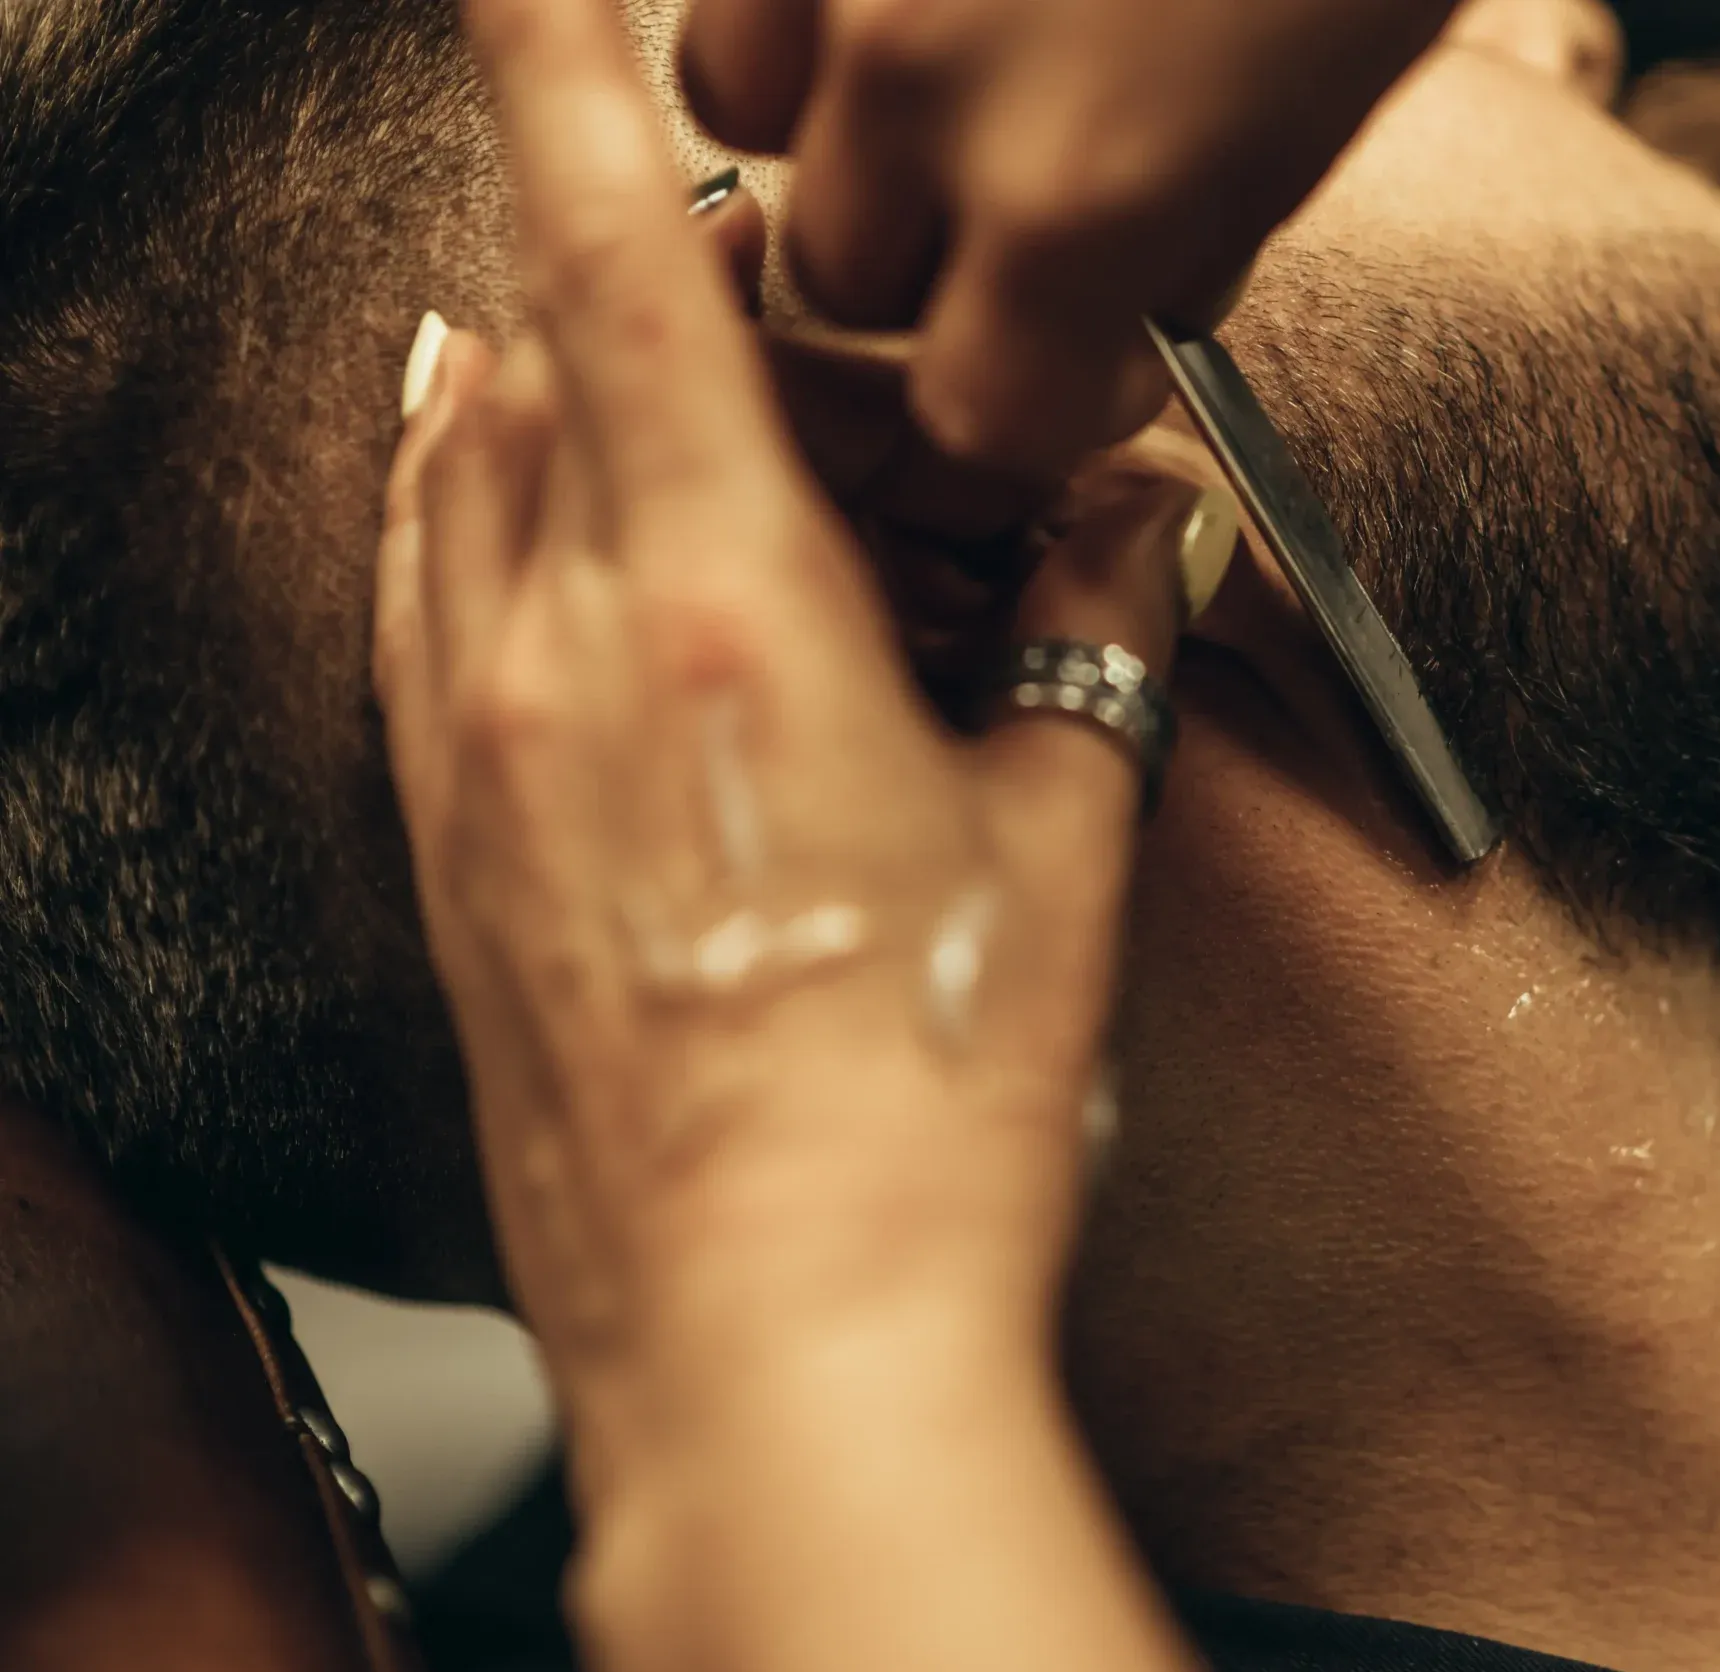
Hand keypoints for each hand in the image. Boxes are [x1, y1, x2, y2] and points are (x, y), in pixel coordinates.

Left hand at [379, 0, 1214, 1457]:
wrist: (772, 1342)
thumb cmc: (924, 1114)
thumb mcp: (1067, 849)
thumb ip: (1100, 644)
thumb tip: (1145, 512)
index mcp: (723, 621)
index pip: (623, 288)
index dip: (570, 99)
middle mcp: (555, 660)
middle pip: (537, 363)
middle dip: (621, 272)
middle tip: (739, 277)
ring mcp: (473, 759)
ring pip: (451, 475)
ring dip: (524, 378)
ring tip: (614, 354)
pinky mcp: (448, 857)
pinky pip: (415, 608)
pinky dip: (451, 511)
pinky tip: (489, 504)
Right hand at [678, 0, 1461, 474]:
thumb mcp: (1326, 104)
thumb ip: (1195, 237)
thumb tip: (1124, 311)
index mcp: (1081, 198)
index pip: (979, 415)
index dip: (1032, 402)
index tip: (1073, 361)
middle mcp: (925, 84)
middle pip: (846, 276)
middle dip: (933, 264)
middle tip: (1022, 195)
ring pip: (746, 108)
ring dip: (830, 111)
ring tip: (936, 51)